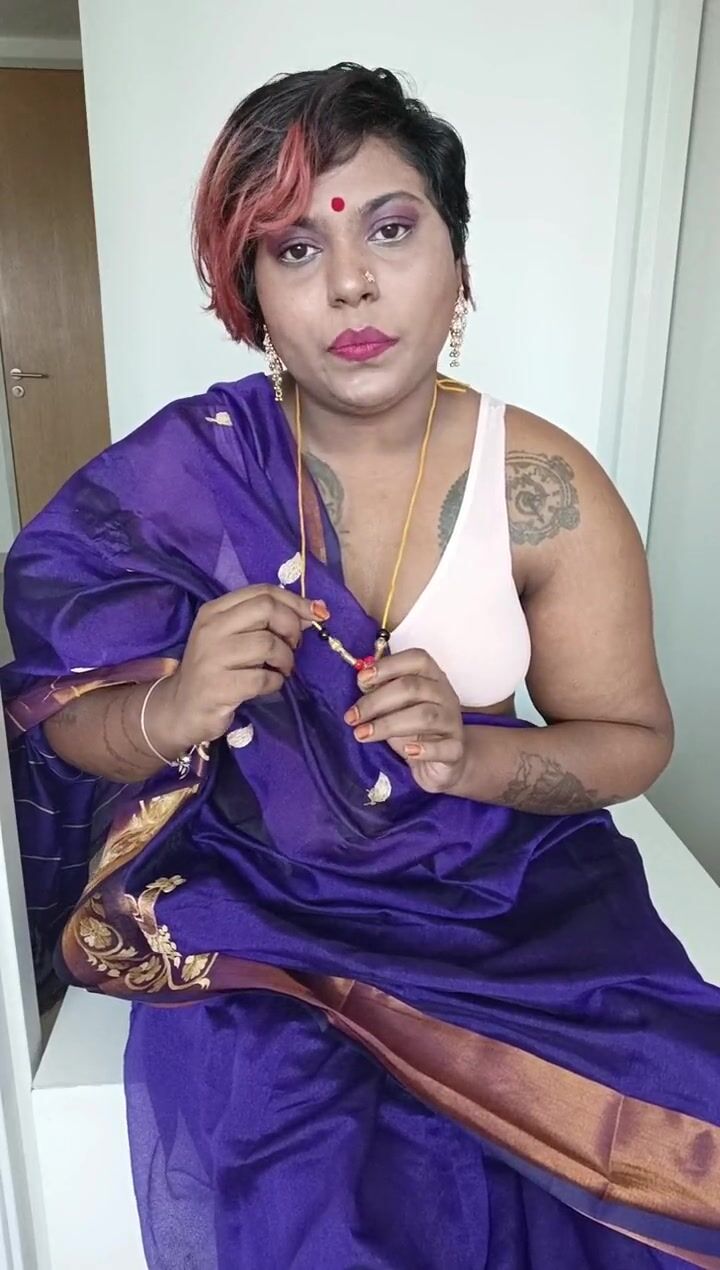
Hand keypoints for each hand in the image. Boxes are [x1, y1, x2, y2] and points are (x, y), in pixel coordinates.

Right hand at [150, 585, 327, 750]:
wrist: (182, 708)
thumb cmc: (216, 669)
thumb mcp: (235, 637)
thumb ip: (267, 621)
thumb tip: (315, 610)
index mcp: (215, 610)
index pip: (262, 592)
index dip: (295, 601)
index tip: (316, 615)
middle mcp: (211, 628)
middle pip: (267, 609)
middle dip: (292, 627)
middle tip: (293, 647)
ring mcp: (212, 657)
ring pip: (268, 643)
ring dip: (286, 659)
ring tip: (281, 669)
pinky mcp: (218, 687)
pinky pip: (263, 678)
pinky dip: (276, 682)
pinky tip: (269, 685)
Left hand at [344, 648, 466, 793]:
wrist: (440, 762)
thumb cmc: (412, 730)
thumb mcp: (394, 707)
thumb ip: (380, 692)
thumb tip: (363, 681)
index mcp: (431, 677)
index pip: (417, 659)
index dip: (388, 666)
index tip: (361, 680)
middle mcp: (445, 695)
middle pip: (413, 688)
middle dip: (376, 701)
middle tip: (352, 717)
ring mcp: (452, 722)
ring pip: (425, 716)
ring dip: (388, 725)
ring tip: (362, 734)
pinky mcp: (456, 749)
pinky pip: (446, 748)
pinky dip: (426, 749)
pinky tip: (408, 752)